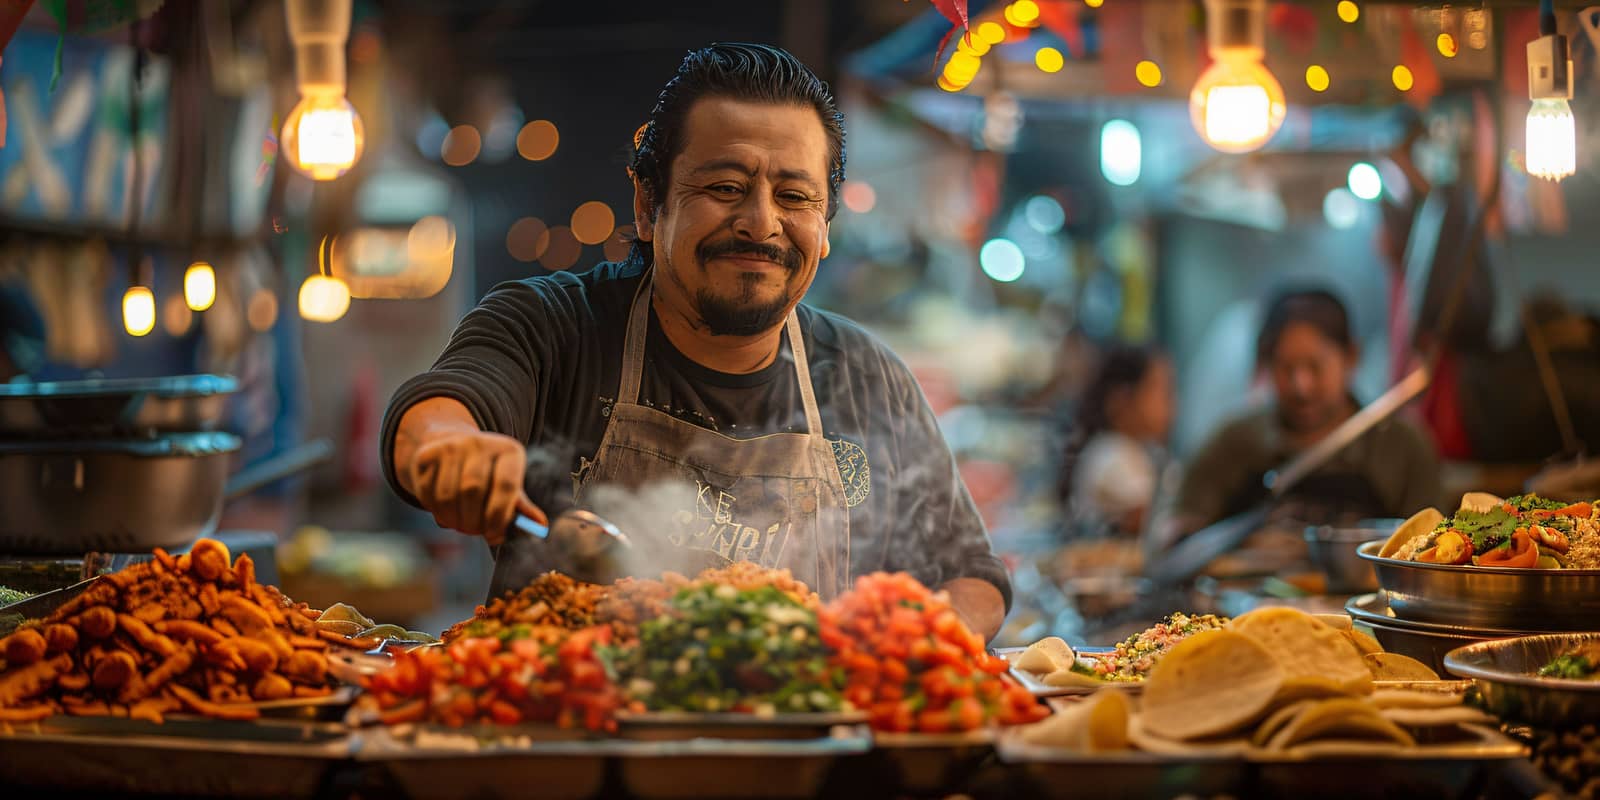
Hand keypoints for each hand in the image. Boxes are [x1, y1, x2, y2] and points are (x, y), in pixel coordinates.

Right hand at [404, 429, 545, 545]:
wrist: (454, 450)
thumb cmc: (489, 476)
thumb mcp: (509, 487)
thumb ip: (522, 508)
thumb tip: (540, 527)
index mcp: (509, 450)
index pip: (506, 485)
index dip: (499, 516)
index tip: (494, 535)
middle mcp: (479, 442)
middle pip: (473, 490)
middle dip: (473, 521)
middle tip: (474, 532)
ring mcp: (451, 446)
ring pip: (448, 495)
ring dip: (454, 520)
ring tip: (461, 525)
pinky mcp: (426, 455)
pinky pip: (429, 493)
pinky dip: (437, 512)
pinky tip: (446, 513)